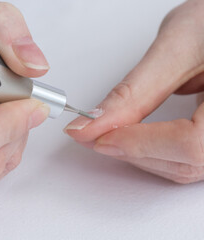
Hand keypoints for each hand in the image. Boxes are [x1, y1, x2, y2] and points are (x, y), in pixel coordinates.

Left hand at [65, 0, 203, 183]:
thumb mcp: (174, 50)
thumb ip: (134, 92)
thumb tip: (93, 123)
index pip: (192, 143)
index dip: (140, 143)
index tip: (94, 134)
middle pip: (185, 162)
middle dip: (130, 150)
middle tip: (91, 134)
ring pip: (182, 167)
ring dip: (136, 154)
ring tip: (104, 133)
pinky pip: (182, 160)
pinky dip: (149, 151)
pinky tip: (128, 137)